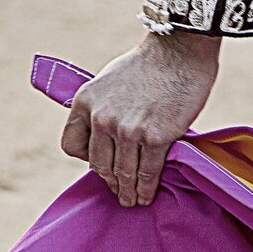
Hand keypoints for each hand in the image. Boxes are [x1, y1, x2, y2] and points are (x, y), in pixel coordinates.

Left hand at [60, 31, 220, 206]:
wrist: (180, 50)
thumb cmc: (148, 65)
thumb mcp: (107, 81)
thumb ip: (101, 108)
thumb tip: (103, 135)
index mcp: (85, 102)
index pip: (71, 146)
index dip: (86, 159)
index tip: (100, 165)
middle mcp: (102, 118)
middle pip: (99, 166)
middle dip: (110, 183)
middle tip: (120, 194)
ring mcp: (128, 129)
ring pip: (123, 174)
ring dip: (128, 192)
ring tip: (133, 201)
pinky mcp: (156, 137)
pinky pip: (148, 173)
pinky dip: (147, 189)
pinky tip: (148, 195)